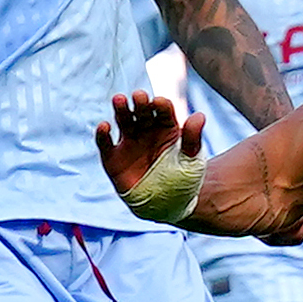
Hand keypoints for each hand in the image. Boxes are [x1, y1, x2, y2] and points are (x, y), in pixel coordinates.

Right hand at [95, 90, 205, 208]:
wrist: (165, 205)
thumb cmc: (181, 180)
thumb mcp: (191, 161)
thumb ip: (193, 139)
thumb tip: (199, 116)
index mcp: (166, 128)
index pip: (164, 112)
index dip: (161, 106)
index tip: (160, 102)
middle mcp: (146, 131)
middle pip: (142, 112)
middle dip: (140, 103)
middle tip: (139, 96)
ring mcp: (129, 142)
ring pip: (123, 121)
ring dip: (121, 110)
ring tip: (119, 99)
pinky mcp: (113, 157)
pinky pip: (105, 143)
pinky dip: (102, 134)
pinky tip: (104, 126)